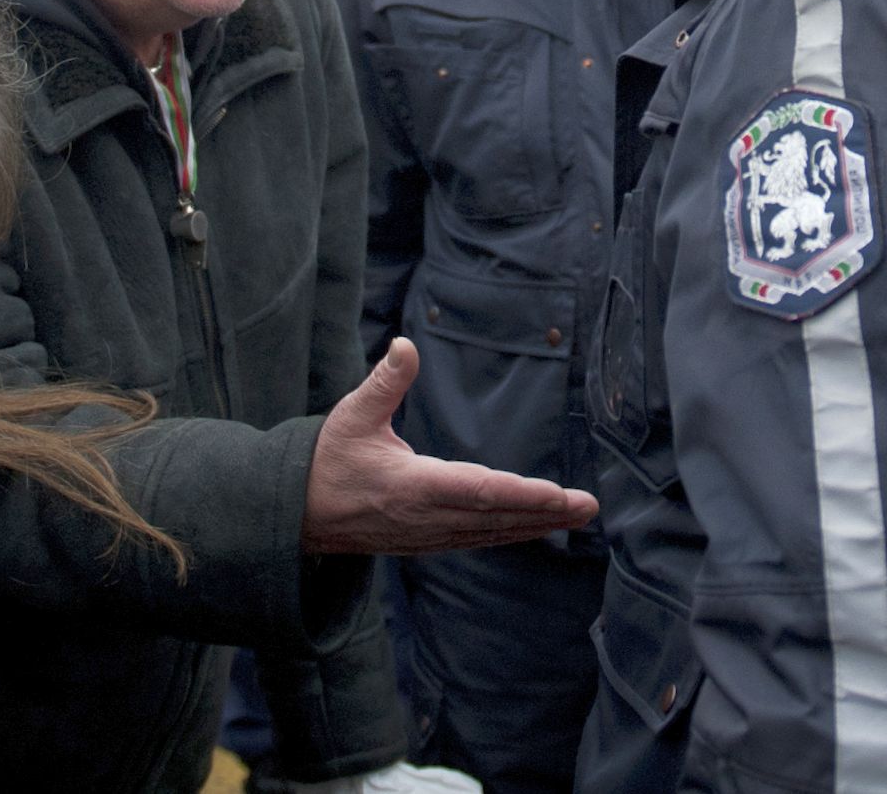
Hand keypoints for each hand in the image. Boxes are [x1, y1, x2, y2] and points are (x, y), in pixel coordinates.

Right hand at [301, 338, 597, 554]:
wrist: (299, 513)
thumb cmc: (329, 459)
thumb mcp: (352, 413)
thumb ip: (385, 381)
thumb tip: (406, 344)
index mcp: (411, 487)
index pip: (478, 492)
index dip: (520, 494)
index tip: (557, 494)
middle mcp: (426, 519)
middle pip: (496, 518)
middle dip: (544, 513)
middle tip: (588, 506)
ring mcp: (428, 536)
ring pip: (492, 534)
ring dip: (535, 526)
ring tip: (575, 515)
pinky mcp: (427, 541)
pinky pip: (478, 539)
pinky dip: (511, 532)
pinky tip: (535, 526)